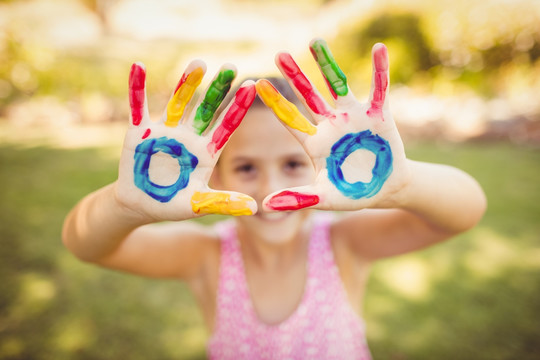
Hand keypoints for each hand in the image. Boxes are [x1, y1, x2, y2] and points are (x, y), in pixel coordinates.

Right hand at [115, 60, 257, 220]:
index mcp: (206, 151)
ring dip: (186, 83)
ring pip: (177, 103)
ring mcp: (164, 131)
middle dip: (217, 89)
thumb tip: (255, 208)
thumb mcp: (199, 204)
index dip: (237, 107)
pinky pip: (138, 106)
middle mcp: (188, 136)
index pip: (225, 126)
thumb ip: (224, 202)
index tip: (252, 86)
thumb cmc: (172, 205)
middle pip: (205, 108)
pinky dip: (137, 88)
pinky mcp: (140, 132)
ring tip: (200, 63)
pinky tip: (139, 67)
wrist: (140, 205)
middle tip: (231, 67)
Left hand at [256, 38, 409, 210]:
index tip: (256, 84)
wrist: (386, 190)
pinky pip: (379, 89)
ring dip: (327, 65)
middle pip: (309, 96)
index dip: (275, 103)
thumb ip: (297, 198)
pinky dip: (380, 70)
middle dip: (295, 77)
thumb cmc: (351, 194)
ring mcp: (353, 117)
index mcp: (314, 142)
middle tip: (279, 55)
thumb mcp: (323, 198)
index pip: (291, 120)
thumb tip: (264, 206)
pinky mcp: (378, 115)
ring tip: (314, 43)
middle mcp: (330, 124)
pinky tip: (379, 49)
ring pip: (338, 86)